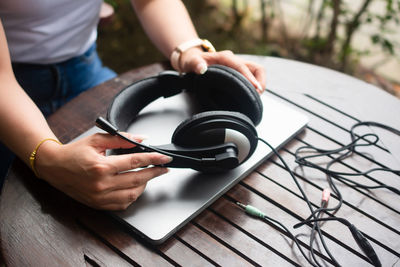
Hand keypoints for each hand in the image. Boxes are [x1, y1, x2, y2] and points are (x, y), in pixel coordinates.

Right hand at [34, 133, 171, 209]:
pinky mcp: (98, 204)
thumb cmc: (74, 153)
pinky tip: (135, 187)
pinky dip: (132, 196)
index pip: (135, 162)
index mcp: (101, 167)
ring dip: (144, 185)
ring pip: (132, 194)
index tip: (165, 158)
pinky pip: (122, 204)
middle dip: (155, 173)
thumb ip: (121, 139)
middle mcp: (101, 184)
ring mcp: (99, 197)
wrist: (53, 167)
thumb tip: (142, 139)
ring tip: (148, 175)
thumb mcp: (97, 140)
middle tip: (164, 168)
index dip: (153, 159)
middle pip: (138, 180)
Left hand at [180, 48, 265, 93]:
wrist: (193, 60)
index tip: (256, 88)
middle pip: (256, 68)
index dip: (250, 78)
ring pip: (256, 73)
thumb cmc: (193, 62)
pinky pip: (252, 77)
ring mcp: (238, 66)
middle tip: (257, 96)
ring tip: (255, 97)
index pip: (242, 67)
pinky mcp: (239, 72)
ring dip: (259, 84)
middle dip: (260, 82)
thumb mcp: (191, 63)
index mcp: (225, 57)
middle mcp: (234, 60)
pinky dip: (254, 86)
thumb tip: (202, 69)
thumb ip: (196, 64)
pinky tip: (250, 95)